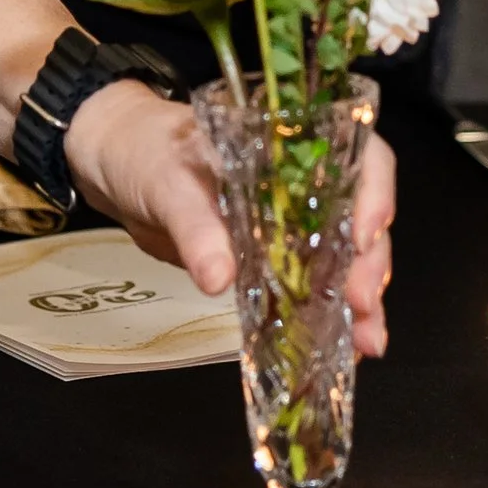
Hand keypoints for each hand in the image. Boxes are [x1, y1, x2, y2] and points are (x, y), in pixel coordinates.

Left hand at [62, 81, 396, 357]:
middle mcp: (303, 178)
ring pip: (345, 254)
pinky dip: (331, 313)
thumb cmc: (144, 153)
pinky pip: (313, 281)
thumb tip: (220, 278)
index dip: (373, 194)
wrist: (114, 169)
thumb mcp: (167, 183)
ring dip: (359, 297)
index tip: (363, 239)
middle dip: (369, 262)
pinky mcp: (275, 256)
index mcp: (290, 141)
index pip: (358, 155)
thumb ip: (195, 227)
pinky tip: (344, 346)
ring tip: (367, 341)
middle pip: (359, 214)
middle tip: (363, 306)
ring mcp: (292, 219)